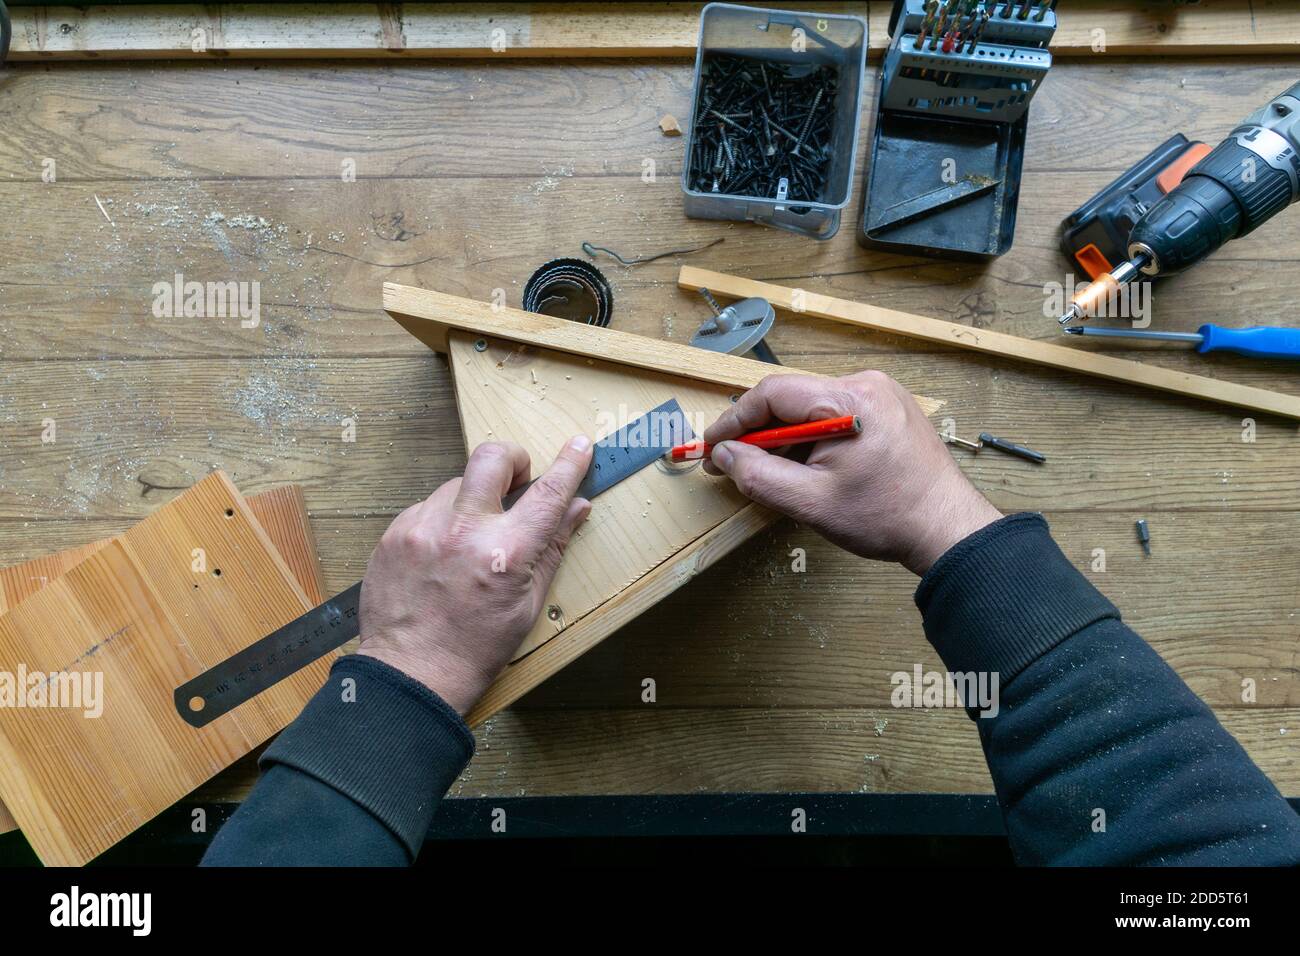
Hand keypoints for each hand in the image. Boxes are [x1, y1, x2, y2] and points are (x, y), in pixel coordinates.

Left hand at [357, 437, 593, 713]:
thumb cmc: (475, 648)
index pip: (547, 493)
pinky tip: (442, 555)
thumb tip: (577, 508)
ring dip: (473, 500)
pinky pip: (426, 508)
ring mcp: (422, 528)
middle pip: (491, 457)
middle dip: (512, 458)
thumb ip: (552, 549)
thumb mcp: (528, 604)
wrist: (411, 673)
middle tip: (517, 479)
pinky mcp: (394, 534)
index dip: (569, 464)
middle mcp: (462, 531)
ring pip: (456, 484)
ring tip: (471, 539)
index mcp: (505, 553)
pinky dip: (442, 521)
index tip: (579, 445)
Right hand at [703, 372, 1000, 575]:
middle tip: (729, 462)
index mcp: (849, 400)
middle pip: (791, 396)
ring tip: (765, 471)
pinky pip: (834, 412)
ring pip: (811, 406)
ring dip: (783, 436)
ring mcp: (881, 394)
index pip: (773, 393)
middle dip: (757, 431)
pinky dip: (810, 436)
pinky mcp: (889, 409)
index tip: (711, 446)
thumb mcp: (811, 502)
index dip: (735, 420)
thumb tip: (724, 456)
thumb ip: (759, 475)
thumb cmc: (887, 517)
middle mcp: (866, 385)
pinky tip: (801, 466)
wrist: (946, 528)